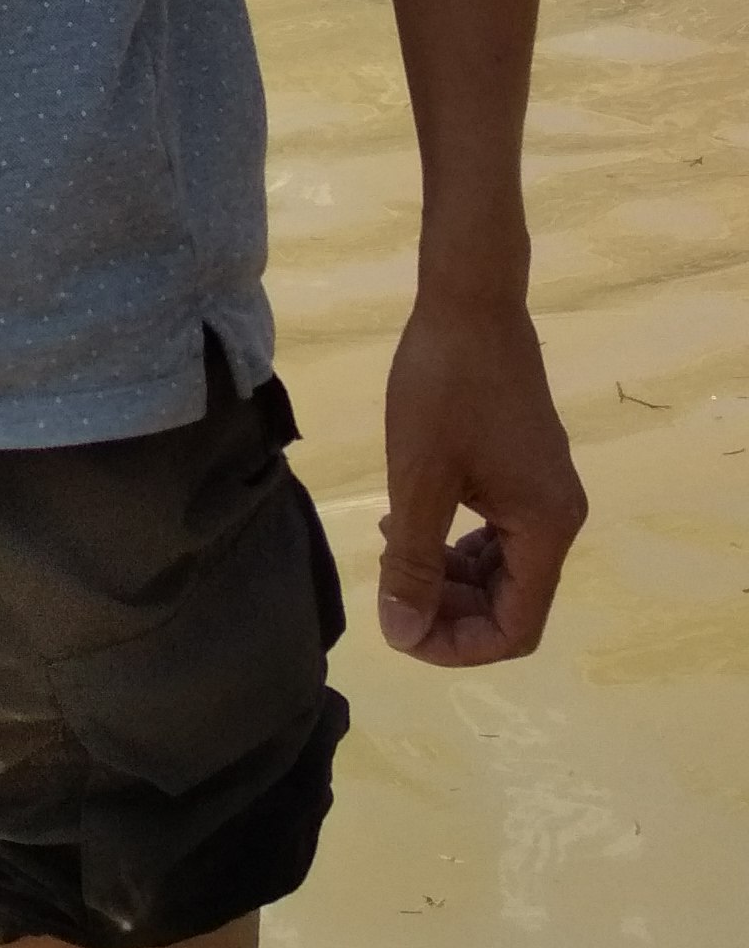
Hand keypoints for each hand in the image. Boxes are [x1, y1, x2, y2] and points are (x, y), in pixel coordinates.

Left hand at [378, 290, 587, 662]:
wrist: (470, 301)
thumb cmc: (443, 387)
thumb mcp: (420, 479)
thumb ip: (414, 562)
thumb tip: (404, 633)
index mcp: (546, 528)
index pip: (516, 627)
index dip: (460, 646)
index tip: (401, 632)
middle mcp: (558, 519)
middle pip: (511, 603)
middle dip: (449, 612)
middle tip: (389, 591)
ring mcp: (544, 492)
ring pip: (501, 569)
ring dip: (448, 578)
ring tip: (393, 554)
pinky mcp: (524, 469)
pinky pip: (496, 532)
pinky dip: (454, 542)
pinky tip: (407, 524)